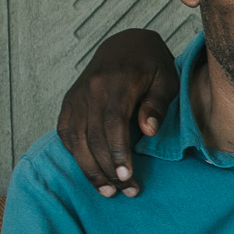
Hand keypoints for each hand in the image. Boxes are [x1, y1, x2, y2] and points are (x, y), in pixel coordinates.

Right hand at [56, 30, 178, 195]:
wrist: (126, 43)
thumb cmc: (152, 64)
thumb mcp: (167, 79)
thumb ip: (157, 104)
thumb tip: (148, 130)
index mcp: (117, 82)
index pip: (112, 124)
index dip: (117, 153)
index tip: (127, 176)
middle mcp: (90, 89)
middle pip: (92, 136)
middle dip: (107, 169)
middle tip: (125, 190)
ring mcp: (76, 96)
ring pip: (75, 138)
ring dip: (89, 168)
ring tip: (107, 190)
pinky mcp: (69, 102)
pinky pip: (66, 132)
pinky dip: (75, 154)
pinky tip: (90, 171)